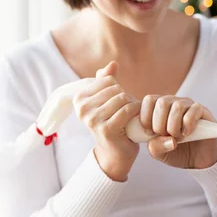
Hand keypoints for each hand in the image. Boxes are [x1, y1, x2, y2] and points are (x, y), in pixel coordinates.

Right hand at [73, 61, 140, 181]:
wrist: (114, 152)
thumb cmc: (111, 122)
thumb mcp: (106, 100)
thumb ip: (106, 80)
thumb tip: (113, 64)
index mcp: (79, 99)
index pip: (107, 80)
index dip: (117, 89)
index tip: (117, 103)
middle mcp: (82, 109)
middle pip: (115, 88)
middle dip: (126, 97)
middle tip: (126, 111)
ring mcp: (93, 119)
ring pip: (122, 98)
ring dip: (132, 105)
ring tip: (131, 116)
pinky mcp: (106, 129)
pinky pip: (127, 110)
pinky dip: (136, 112)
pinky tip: (137, 120)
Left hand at [140, 95, 216, 168]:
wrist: (196, 161)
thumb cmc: (175, 152)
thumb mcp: (159, 153)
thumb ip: (154, 146)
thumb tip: (159, 136)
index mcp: (159, 109)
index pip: (149, 100)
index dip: (146, 117)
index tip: (149, 133)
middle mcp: (173, 103)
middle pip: (162, 102)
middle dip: (160, 124)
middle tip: (165, 136)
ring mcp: (188, 106)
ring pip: (177, 106)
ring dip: (175, 126)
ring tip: (177, 137)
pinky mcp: (203, 112)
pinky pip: (194, 110)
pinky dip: (188, 125)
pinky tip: (187, 134)